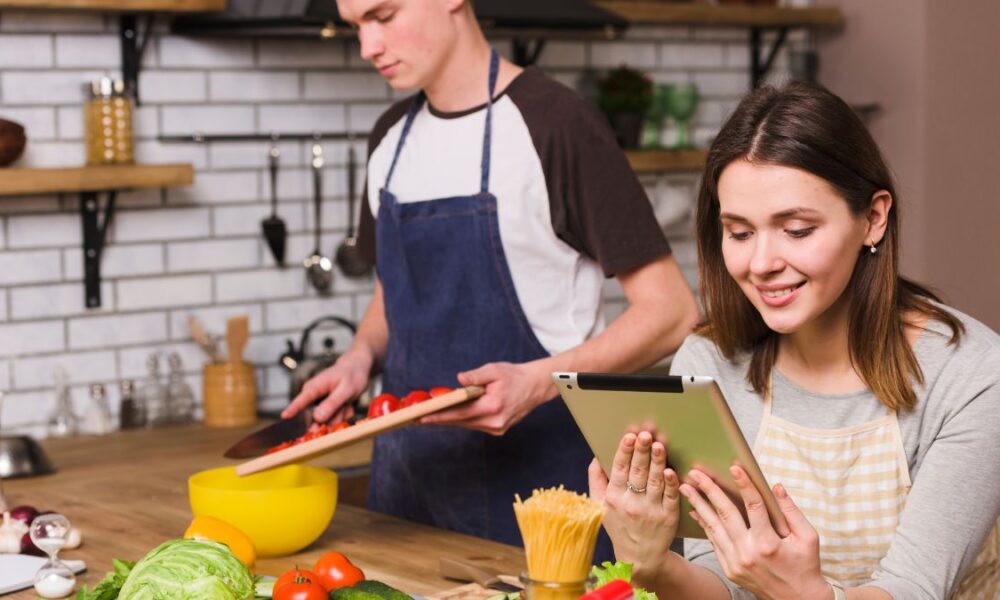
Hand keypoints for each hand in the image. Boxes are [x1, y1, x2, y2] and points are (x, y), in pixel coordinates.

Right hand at [281, 351, 371, 422]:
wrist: (357, 369)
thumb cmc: (351, 375)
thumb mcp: (346, 390)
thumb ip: (332, 403)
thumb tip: (317, 418)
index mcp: (314, 387)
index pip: (301, 400)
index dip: (292, 409)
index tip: (284, 416)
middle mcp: (313, 396)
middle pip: (316, 417)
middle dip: (333, 417)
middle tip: (344, 406)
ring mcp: (319, 403)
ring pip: (327, 420)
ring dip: (340, 414)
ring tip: (347, 402)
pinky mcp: (325, 408)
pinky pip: (333, 419)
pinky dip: (342, 414)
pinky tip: (347, 404)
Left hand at [418, 361, 548, 434]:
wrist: (535, 386)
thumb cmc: (514, 375)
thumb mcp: (494, 370)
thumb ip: (476, 376)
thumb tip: (459, 379)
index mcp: (493, 406)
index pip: (460, 413)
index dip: (440, 416)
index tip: (422, 418)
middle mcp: (495, 421)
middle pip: (461, 422)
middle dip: (439, 418)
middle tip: (418, 417)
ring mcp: (497, 428)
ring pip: (467, 424)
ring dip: (450, 420)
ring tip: (429, 415)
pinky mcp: (498, 429)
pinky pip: (474, 424)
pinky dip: (463, 419)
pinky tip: (450, 414)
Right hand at [589, 432, 679, 583]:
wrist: (639, 556)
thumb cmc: (619, 525)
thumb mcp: (600, 505)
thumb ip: (596, 480)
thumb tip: (596, 457)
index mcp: (614, 497)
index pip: (619, 469)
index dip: (624, 452)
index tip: (629, 436)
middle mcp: (631, 504)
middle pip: (637, 473)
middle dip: (641, 452)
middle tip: (646, 435)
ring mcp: (651, 511)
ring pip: (655, 482)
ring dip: (657, 462)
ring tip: (659, 445)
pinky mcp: (668, 517)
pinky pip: (670, 497)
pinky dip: (671, 484)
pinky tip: (671, 471)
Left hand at [681, 466, 830, 599]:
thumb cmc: (805, 566)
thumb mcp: (808, 538)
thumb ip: (791, 511)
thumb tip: (776, 487)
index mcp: (769, 543)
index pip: (754, 506)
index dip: (745, 485)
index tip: (735, 467)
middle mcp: (748, 553)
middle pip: (725, 514)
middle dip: (709, 490)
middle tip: (696, 473)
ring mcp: (736, 562)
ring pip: (714, 527)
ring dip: (698, 505)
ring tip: (686, 487)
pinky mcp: (729, 569)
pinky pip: (714, 541)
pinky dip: (704, 524)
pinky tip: (696, 510)